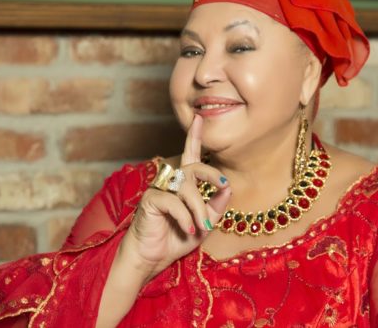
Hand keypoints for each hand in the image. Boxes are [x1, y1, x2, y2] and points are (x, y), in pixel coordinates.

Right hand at [117, 114, 231, 283]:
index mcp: (183, 184)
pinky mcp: (150, 200)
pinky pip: (173, 202)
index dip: (194, 137)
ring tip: (201, 226)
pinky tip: (189, 230)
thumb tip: (228, 187)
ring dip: (198, 207)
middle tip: (223, 184)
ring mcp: (159, 189)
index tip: (200, 118)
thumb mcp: (204, 224)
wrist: (151, 259)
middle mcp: (170, 182)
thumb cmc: (176, 240)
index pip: (190, 156)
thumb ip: (216, 207)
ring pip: (186, 187)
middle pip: (193, 167)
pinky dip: (184, 217)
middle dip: (211, 174)